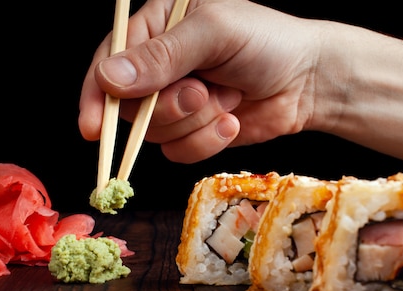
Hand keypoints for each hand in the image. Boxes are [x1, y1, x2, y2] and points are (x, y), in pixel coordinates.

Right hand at [78, 0, 322, 162]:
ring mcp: (176, 102)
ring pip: (156, 133)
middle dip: (168, 107)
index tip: (93, 127)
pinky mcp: (193, 132)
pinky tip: (232, 119)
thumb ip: (161, 56)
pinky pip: (179, 152)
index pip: (109, 62)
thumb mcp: (214, 34)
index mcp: (157, 27)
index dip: (96, 96)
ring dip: (195, 121)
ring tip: (227, 98)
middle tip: (201, 93)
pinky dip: (207, 141)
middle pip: (130, 106)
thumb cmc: (267, 43)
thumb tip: (108, 80)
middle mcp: (160, 67)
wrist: (309, 82)